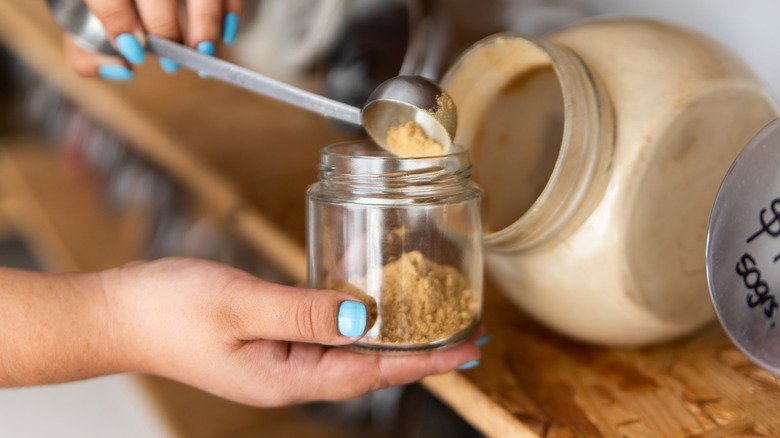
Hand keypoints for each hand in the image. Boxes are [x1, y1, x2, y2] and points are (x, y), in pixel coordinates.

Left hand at [63, 0, 243, 80]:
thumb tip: (122, 70)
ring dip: (206, 26)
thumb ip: (87, 53)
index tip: (133, 51)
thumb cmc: (109, 4)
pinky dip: (233, 12)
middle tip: (170, 63)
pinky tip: (225, 34)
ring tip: (202, 54)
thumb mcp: (80, 19)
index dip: (119, 24)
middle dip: (166, 32)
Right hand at [102, 257, 481, 406]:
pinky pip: (323, 330)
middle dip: (419, 353)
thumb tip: (365, 321)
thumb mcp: (241, 305)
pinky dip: (353, 318)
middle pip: (369, 368)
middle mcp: (288, 374)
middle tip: (464, 334)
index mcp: (286, 377)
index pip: (372, 374)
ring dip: (391, 336)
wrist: (117, 312)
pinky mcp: (268, 339)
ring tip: (430, 318)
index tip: (468, 353)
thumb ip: (304, 311)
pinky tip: (367, 298)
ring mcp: (278, 359)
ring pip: (349, 350)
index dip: (425, 363)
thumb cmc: (167, 310)